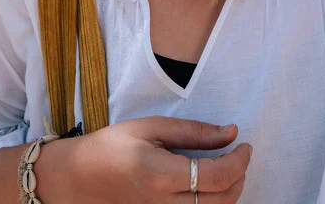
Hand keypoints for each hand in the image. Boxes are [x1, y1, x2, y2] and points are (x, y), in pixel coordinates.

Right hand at [36, 116, 251, 202]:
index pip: (217, 177)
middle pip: (222, 202)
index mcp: (162, 176)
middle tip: (239, 154)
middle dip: (240, 177)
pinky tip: (208, 187)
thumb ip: (193, 132)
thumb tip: (230, 133)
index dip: (240, 160)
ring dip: (229, 193)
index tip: (245, 143)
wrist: (79, 177)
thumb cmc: (112, 145)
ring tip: (226, 168)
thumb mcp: (151, 127)